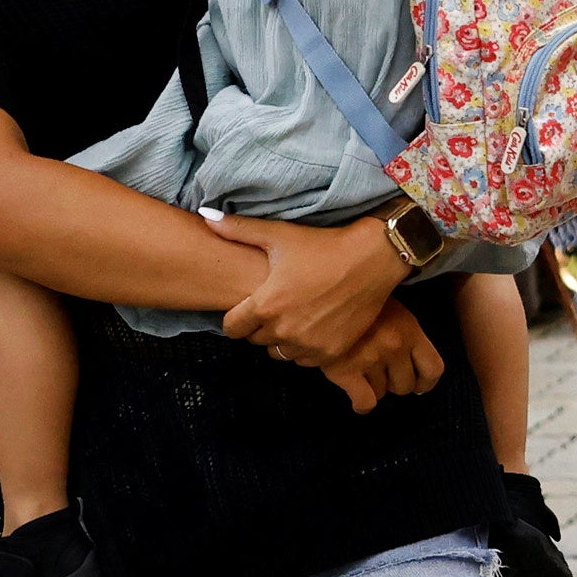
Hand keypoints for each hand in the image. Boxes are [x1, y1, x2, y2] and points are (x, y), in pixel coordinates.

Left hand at [221, 218, 441, 398]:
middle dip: (262, 327)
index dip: (237, 318)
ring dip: (284, 340)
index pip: (232, 329)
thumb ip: (237, 229)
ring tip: (296, 317)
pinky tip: (315, 326)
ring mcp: (309, 344)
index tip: (250, 307)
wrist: (372, 259)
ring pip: (281, 353)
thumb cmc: (323, 245)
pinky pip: (306, 360)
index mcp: (266, 305)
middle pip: (256, 341)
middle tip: (277, 308)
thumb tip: (204, 216)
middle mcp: (284, 330)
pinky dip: (307, 348)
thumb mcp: (279, 234)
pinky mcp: (332, 352)